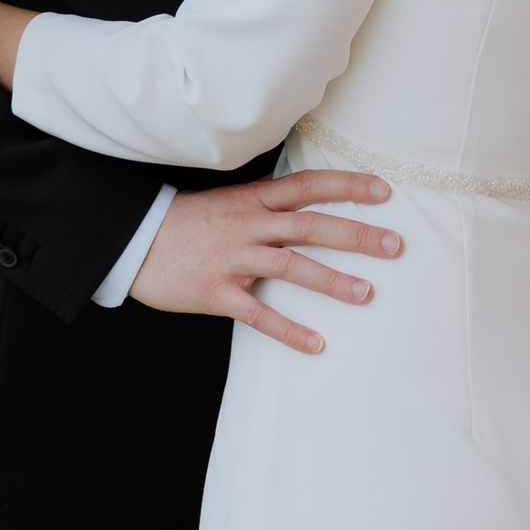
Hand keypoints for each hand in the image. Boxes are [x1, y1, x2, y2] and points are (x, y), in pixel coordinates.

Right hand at [129, 169, 403, 353]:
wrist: (135, 240)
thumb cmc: (187, 222)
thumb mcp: (229, 202)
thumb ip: (267, 206)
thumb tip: (310, 205)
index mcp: (253, 199)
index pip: (307, 186)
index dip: (346, 186)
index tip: (384, 191)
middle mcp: (248, 225)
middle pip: (310, 225)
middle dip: (355, 234)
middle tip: (395, 245)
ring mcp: (233, 259)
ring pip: (291, 266)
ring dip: (332, 281)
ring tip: (367, 293)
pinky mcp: (217, 293)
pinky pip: (259, 314)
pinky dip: (289, 330)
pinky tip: (317, 344)